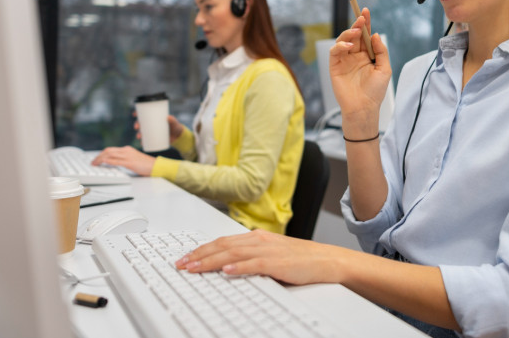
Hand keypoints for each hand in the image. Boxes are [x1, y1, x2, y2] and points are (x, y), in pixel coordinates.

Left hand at [91, 146, 154, 175]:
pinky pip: (115, 161)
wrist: (156, 166)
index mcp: (127, 150)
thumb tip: (115, 164)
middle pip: (108, 151)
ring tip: (94, 164)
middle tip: (93, 162)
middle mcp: (126, 151)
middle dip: (98, 156)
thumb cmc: (147, 165)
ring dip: (100, 159)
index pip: (111, 150)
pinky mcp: (129, 162)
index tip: (96, 159)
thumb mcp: (134, 160)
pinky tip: (103, 163)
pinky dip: (107, 161)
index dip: (101, 154)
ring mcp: (128, 156)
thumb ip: (124, 160)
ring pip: (109, 155)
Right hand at [134, 114, 183, 143]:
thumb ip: (172, 120)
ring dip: (138, 134)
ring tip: (139, 137)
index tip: (134, 114)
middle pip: (141, 123)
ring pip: (142, 132)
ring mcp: (152, 132)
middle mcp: (151, 124)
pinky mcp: (153, 138)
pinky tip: (141, 143)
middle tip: (137, 127)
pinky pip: (146, 140)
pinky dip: (143, 142)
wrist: (178, 137)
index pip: (144, 114)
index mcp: (154, 118)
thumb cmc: (175, 127)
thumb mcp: (174, 123)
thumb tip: (168, 117)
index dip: (137, 113)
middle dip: (136, 124)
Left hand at [175, 230, 346, 285]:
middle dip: (199, 255)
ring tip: (194, 267)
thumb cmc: (301, 259)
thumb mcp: (271, 255)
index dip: (202, 249)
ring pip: (233, 253)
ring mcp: (269, 251)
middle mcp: (259, 240)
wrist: (327, 259)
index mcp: (256, 237)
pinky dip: (239, 266)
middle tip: (181, 264)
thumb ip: (250, 258)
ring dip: (211, 260)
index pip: (223, 241)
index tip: (186, 258)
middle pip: (223, 245)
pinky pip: (255, 264)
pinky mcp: (279, 263)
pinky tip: (227, 270)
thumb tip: (225, 267)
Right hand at [329, 7, 391, 120]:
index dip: (366, 23)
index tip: (366, 11)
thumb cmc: (375, 91)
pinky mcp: (335, 66)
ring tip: (356, 31)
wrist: (363, 108)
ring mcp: (344, 60)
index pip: (365, 36)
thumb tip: (374, 35)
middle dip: (357, 24)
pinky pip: (335, 52)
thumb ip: (381, 51)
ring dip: (349, 33)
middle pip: (354, 35)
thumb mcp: (384, 69)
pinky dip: (340, 46)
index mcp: (367, 55)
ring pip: (343, 40)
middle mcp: (355, 56)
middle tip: (361, 18)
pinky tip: (348, 47)